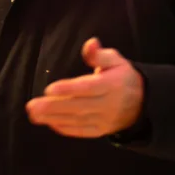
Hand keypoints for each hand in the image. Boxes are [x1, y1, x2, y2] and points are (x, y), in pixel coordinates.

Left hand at [25, 37, 143, 137]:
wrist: (142, 103)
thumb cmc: (121, 77)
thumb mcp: (115, 61)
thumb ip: (99, 54)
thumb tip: (91, 43)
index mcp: (112, 85)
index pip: (89, 88)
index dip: (69, 89)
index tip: (48, 89)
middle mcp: (108, 104)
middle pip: (79, 107)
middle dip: (54, 107)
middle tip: (32, 106)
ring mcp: (105, 120)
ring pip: (78, 120)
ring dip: (54, 118)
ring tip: (33, 114)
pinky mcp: (101, 130)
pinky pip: (82, 131)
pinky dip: (65, 128)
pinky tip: (48, 123)